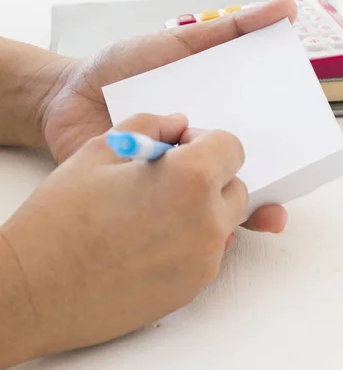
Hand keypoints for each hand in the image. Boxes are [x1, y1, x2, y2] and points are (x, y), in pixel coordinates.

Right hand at [0, 113, 250, 364]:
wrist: (34, 291)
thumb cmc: (59, 220)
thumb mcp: (98, 151)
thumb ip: (148, 127)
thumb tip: (177, 124)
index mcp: (190, 179)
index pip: (232, 147)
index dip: (207, 143)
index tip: (182, 149)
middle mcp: (208, 222)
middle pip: (235, 187)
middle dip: (211, 178)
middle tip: (169, 181)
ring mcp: (204, 260)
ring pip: (224, 223)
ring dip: (204, 211)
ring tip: (155, 214)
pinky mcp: (194, 289)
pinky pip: (209, 254)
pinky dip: (193, 243)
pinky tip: (150, 244)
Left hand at [41, 0, 296, 233]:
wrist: (64, 97)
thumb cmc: (124, 68)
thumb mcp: (182, 44)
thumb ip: (231, 32)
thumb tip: (287, 11)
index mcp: (216, 122)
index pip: (259, 141)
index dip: (285, 154)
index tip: (302, 160)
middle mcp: (202, 156)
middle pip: (243, 180)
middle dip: (265, 198)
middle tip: (276, 210)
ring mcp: (177, 181)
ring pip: (216, 209)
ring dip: (236, 220)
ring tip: (252, 222)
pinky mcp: (150, 201)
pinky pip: (177, 221)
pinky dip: (193, 233)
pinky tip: (205, 236)